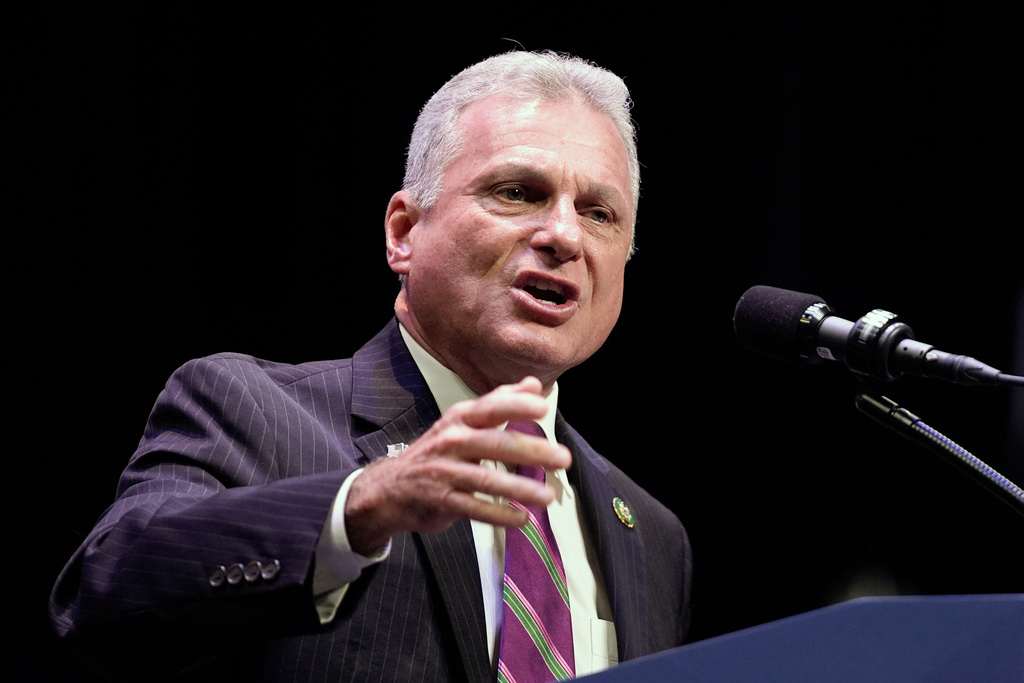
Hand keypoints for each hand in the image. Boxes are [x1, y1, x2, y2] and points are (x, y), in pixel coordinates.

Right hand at [344, 376, 570, 555]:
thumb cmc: (437, 453)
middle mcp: (451, 440)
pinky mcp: (440, 500)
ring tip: (547, 496)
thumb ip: (499, 403)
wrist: (389, 489)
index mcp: (459, 418)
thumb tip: (533, 384)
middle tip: (562, 458)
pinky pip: (474, 508)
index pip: (491, 407)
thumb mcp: (462, 422)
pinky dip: (499, 514)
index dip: (516, 406)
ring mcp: (444, 471)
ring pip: (486, 479)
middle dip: (532, 450)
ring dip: (520, 488)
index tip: (542, 408)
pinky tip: (521, 519)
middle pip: (495, 443)